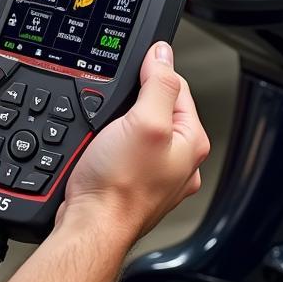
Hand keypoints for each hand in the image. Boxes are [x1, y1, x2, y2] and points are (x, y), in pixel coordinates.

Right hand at [58, 42, 209, 244]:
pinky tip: (98, 154)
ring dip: (115, 126)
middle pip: (155, 106)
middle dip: (131, 104)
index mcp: (192, 142)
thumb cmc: (120, 187)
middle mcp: (178, 159)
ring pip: (135, 129)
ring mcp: (155, 174)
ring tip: (103, 139)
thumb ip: (159, 83)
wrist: (91, 227)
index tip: (131, 80)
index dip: (151, 75)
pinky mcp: (131, 183)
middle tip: (114, 118)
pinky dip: (107, 147)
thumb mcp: (144, 121)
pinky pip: (120, 151)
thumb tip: (163, 54)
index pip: (177, 87)